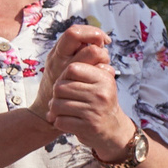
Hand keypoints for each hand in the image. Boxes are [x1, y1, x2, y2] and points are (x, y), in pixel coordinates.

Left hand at [42, 26, 132, 154]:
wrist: (111, 129)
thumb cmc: (99, 100)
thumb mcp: (99, 80)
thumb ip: (90, 63)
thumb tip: (81, 37)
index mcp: (104, 77)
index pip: (73, 69)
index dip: (65, 76)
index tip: (69, 82)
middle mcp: (102, 92)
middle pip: (61, 87)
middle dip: (57, 95)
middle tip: (65, 99)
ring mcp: (95, 110)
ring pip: (57, 104)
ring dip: (56, 110)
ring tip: (64, 111)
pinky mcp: (88, 126)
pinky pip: (59, 121)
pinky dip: (58, 122)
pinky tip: (67, 122)